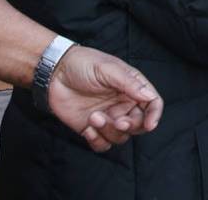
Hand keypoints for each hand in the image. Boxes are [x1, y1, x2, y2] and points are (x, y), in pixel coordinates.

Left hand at [47, 46, 163, 152]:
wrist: (53, 72)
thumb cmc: (82, 64)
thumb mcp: (108, 69)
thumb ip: (130, 84)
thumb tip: (149, 97)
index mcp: (131, 87)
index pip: (152, 103)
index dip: (154, 115)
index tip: (149, 125)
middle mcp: (122, 104)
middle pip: (138, 124)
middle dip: (130, 126)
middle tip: (118, 121)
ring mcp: (108, 117)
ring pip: (120, 136)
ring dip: (109, 131)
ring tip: (94, 117)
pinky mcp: (92, 128)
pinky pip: (102, 144)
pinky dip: (97, 141)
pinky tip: (87, 128)